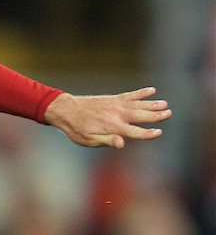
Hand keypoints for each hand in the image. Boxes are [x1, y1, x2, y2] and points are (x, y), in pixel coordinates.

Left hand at [43, 87, 169, 147]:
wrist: (66, 110)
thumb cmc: (77, 129)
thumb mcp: (89, 140)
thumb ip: (107, 141)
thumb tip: (122, 144)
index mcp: (112, 127)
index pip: (134, 132)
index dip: (147, 133)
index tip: (159, 132)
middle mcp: (117, 115)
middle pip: (140, 116)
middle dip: (155, 115)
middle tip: (169, 113)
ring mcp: (116, 105)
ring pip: (138, 104)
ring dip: (152, 104)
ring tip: (165, 103)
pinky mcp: (113, 99)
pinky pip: (130, 95)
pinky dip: (141, 93)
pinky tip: (152, 90)